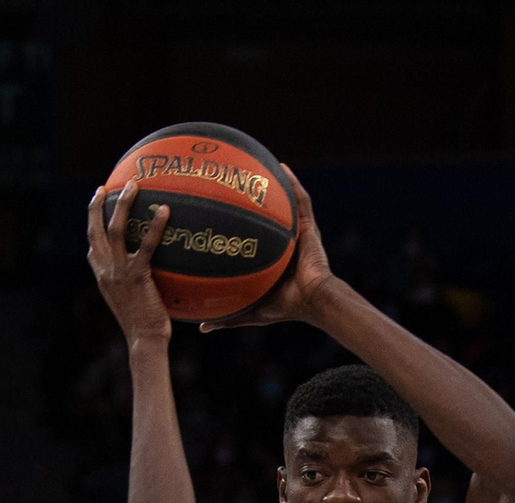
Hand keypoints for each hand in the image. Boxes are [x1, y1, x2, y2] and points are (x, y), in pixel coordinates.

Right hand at [87, 181, 171, 344]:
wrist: (144, 341)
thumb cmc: (143, 325)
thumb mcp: (128, 301)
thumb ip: (129, 282)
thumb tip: (144, 270)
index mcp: (102, 277)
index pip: (92, 246)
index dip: (92, 222)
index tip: (97, 203)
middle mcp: (106, 271)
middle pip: (95, 229)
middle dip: (98, 205)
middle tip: (105, 187)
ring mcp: (119, 272)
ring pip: (116, 229)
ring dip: (123, 204)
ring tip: (133, 186)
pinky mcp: (137, 277)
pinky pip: (147, 245)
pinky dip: (155, 226)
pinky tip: (165, 212)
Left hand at [200, 166, 333, 331]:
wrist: (313, 301)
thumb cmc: (286, 307)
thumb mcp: (250, 311)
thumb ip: (227, 317)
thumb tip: (201, 327)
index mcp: (267, 256)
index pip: (247, 235)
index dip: (233, 222)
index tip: (212, 211)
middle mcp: (280, 241)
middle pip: (262, 214)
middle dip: (249, 196)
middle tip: (227, 180)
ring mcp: (295, 232)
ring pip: (282, 202)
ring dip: (271, 183)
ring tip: (254, 163)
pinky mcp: (308, 227)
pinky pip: (301, 200)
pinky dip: (292, 182)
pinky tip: (281, 166)